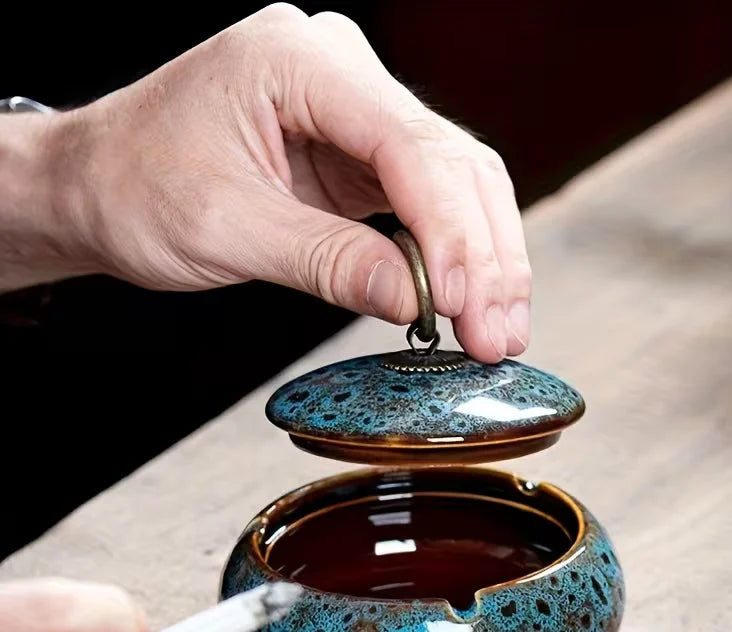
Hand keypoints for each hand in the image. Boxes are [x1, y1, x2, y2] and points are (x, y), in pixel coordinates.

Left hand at [38, 5, 530, 361]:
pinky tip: (466, 300)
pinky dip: (449, 254)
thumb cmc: (136, 188)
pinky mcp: (356, 152)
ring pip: (454, 182)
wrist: (97, 183)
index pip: (410, 146)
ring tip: (497, 330)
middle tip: (499, 334)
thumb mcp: (227, 231)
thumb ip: (328, 263)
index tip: (469, 306)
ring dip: (482, 259)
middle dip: (484, 256)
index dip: (450, 233)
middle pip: (452, 161)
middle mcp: (341, 73)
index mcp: (301, 62)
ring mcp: (354, 111)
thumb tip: (416, 302)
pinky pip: (424, 200)